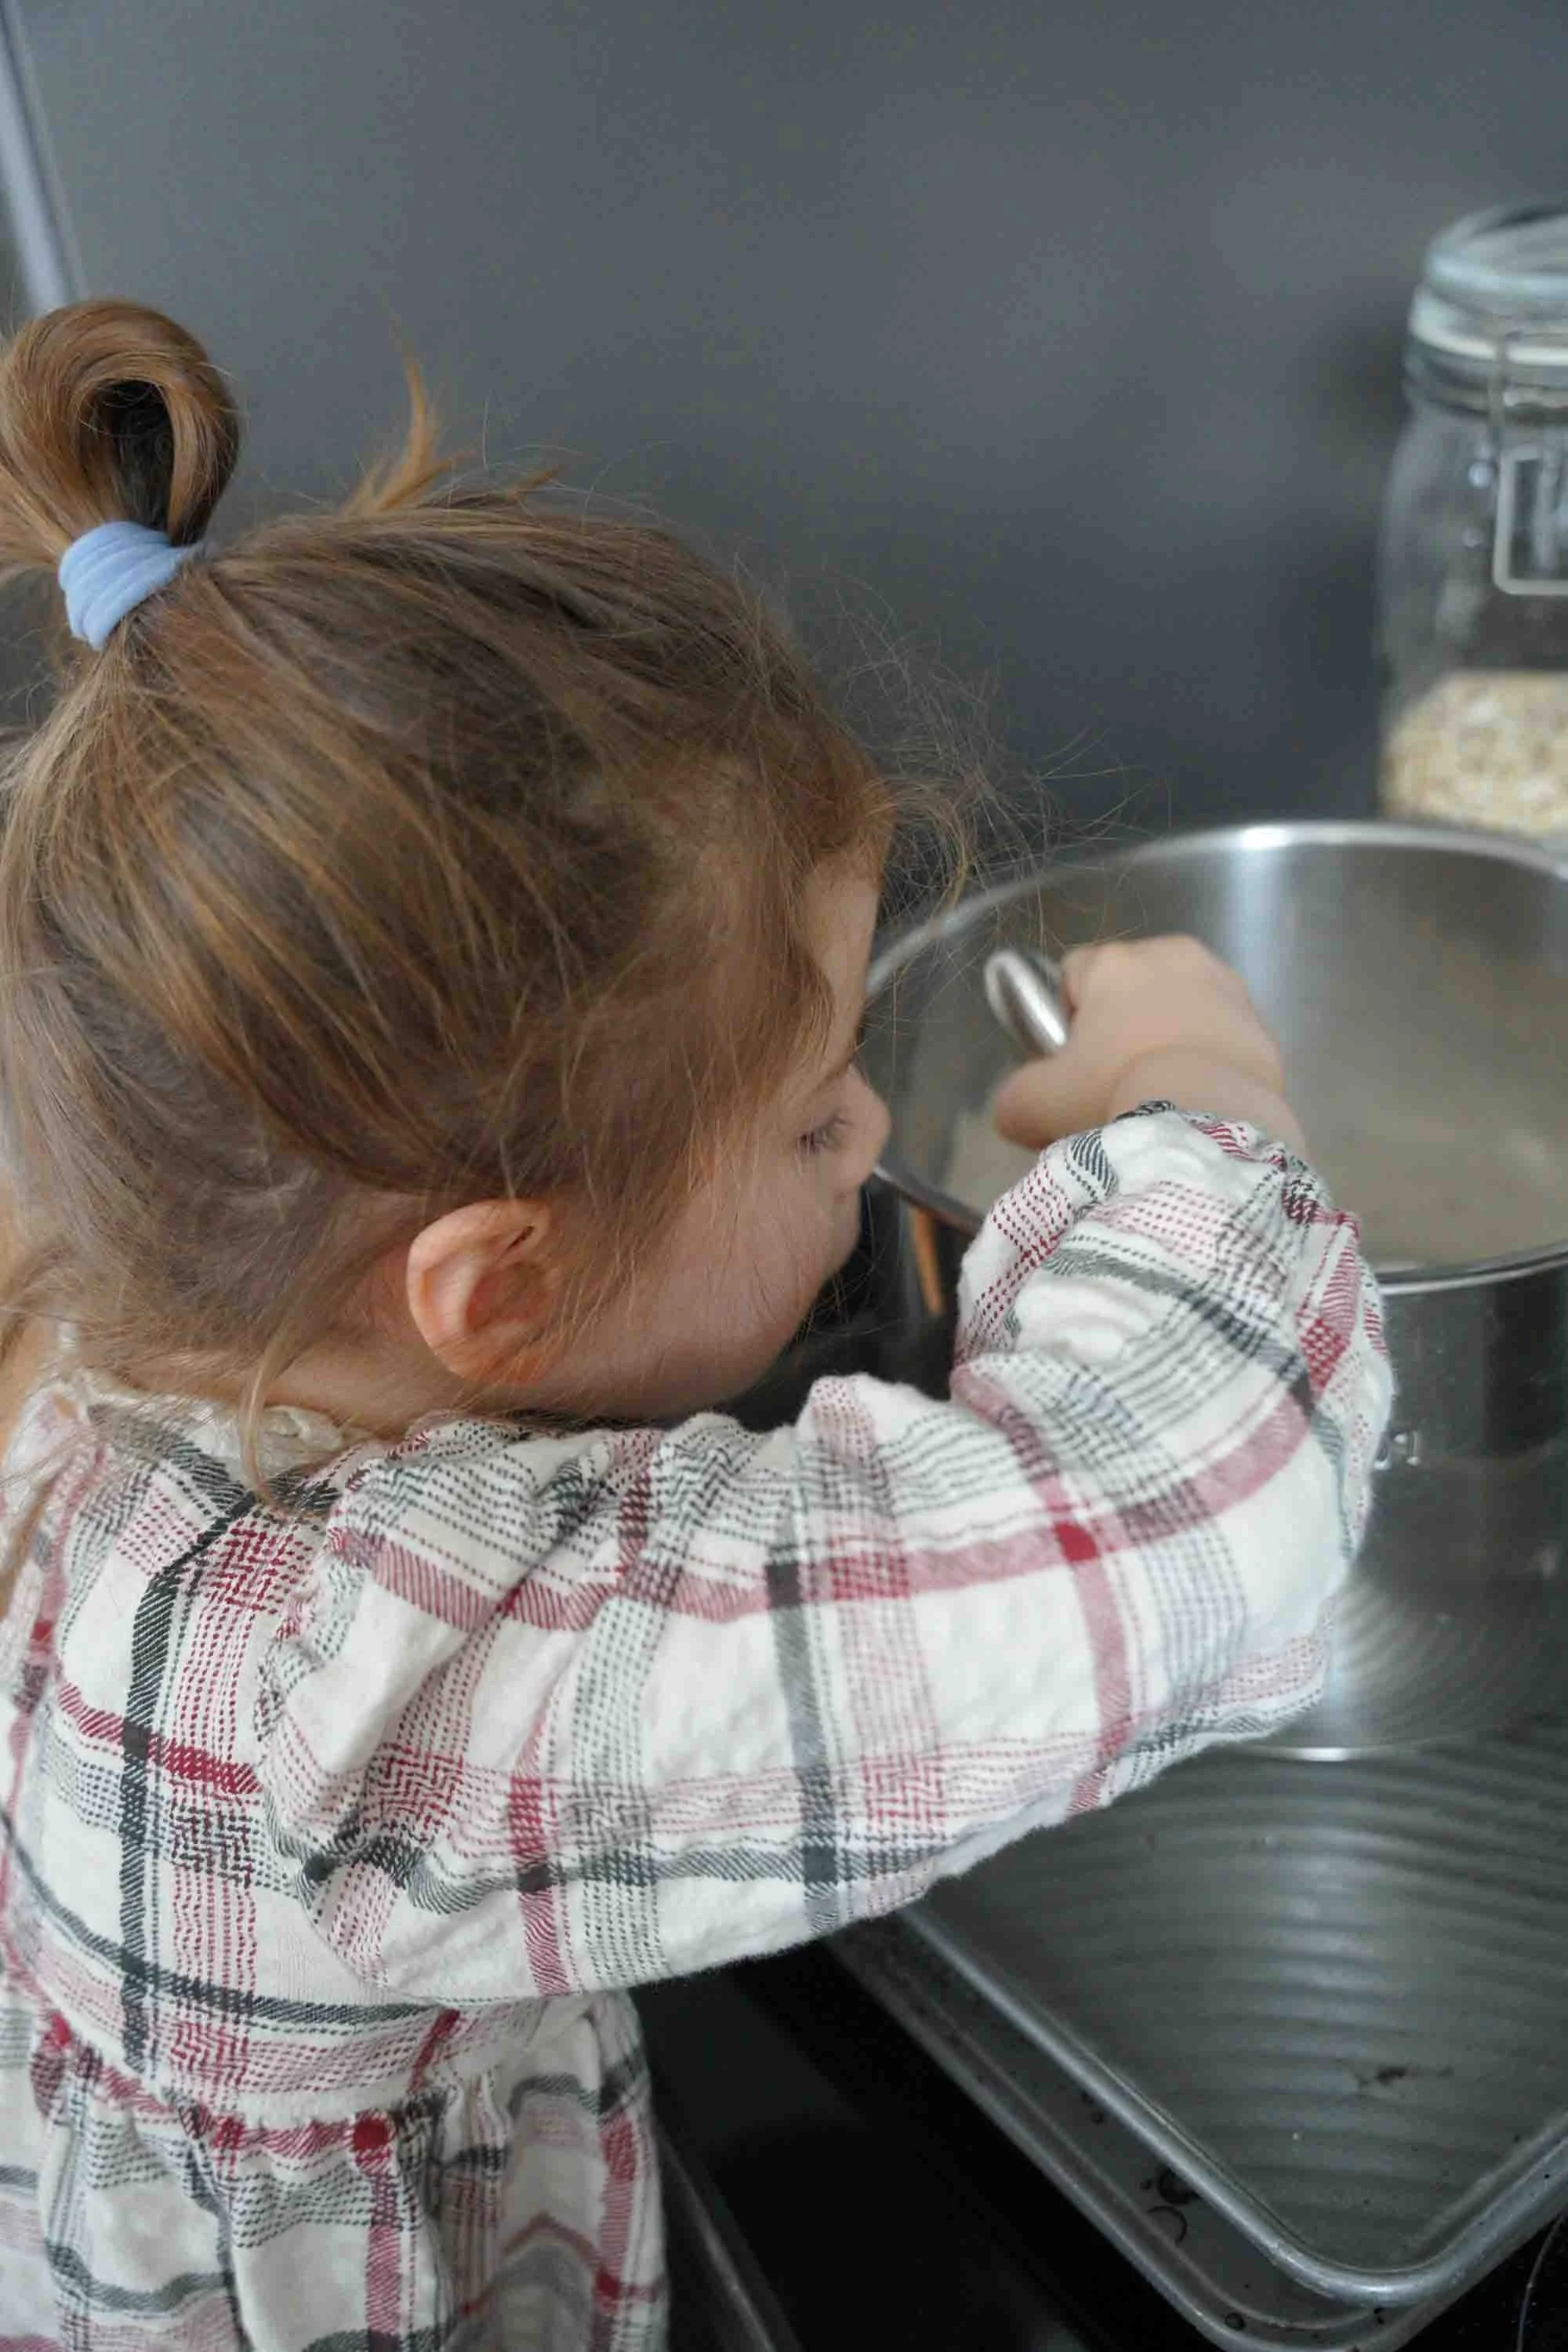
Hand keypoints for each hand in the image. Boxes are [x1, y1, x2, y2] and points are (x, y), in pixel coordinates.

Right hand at [989, 936, 1305, 1153]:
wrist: (1211, 1121)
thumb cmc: (1116, 1095)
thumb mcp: (1037, 1106)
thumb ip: (1014, 1099)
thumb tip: (1016, 1109)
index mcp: (1114, 963)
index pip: (1073, 972)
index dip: (1066, 1018)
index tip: (1073, 1064)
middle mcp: (1171, 956)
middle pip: (1130, 987)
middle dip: (1121, 1026)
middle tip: (1115, 1084)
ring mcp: (1223, 985)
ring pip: (1178, 1006)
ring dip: (1167, 1037)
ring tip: (1163, 1093)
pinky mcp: (1260, 1021)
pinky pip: (1219, 1033)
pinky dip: (1207, 1057)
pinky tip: (1199, 1097)